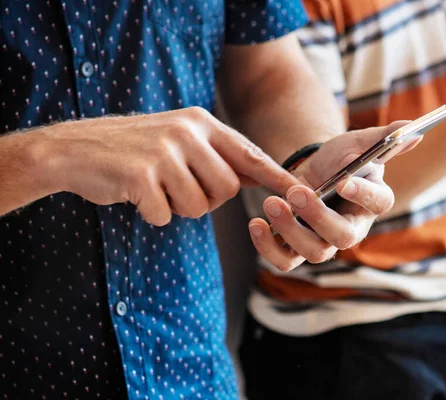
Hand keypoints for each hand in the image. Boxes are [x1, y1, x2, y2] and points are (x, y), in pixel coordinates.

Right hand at [39, 107, 299, 225]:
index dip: (277, 177)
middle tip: (178, 189)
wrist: (75, 150)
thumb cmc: (133, 150)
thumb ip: (217, 155)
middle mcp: (187, 132)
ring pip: (199, 205)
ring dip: (178, 207)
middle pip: (226, 189)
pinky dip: (153, 214)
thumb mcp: (179, 140)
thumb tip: (259, 175)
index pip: (250, 154)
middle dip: (207, 200)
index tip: (301, 194)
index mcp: (200, 122)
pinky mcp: (142, 175)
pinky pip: (167, 215)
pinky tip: (137, 195)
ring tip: (156, 188)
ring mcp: (164, 151)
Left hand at [246, 121, 420, 271]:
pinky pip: (284, 260)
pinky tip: (256, 223)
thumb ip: (384, 137)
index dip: (362, 194)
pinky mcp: (297, 249)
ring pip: (313, 252)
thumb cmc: (340, 159)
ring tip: (271, 203)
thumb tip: (412, 130)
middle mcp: (351, 228)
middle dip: (318, 217)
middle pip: (342, 237)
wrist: (312, 171)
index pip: (377, 203)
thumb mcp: (359, 142)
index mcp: (372, 202)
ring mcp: (324, 243)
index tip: (344, 181)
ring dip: (290, 231)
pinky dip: (267, 247)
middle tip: (295, 193)